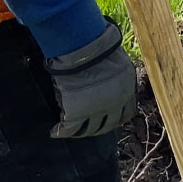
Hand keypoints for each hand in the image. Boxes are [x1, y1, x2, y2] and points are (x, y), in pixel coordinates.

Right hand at [45, 18, 136, 138]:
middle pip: (107, 125)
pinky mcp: (78, 113)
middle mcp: (114, 104)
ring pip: (88, 129)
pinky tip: (55, 131)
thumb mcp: (117, 66)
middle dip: (97, 128)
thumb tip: (107, 90)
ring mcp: (96, 111)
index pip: (126, 114)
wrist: (83, 49)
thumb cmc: (99, 50)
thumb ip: (115, 81)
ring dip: (80, 132)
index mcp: (127, 92)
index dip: (116, 118)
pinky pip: (70, 128)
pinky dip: (62, 131)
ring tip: (71, 131)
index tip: (109, 120)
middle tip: (87, 129)